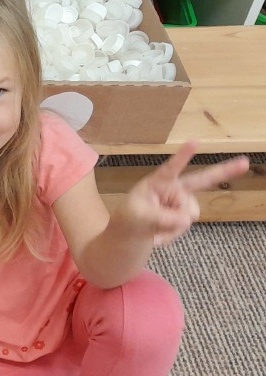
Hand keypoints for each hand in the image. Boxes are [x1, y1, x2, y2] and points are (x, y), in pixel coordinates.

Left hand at [121, 141, 248, 245]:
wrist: (132, 231)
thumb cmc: (131, 216)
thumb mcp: (137, 217)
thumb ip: (161, 217)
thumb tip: (187, 219)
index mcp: (158, 182)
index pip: (171, 168)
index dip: (183, 156)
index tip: (194, 142)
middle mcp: (175, 188)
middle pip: (203, 179)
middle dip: (226, 170)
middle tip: (245, 162)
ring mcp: (183, 202)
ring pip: (188, 215)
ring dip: (170, 225)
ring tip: (153, 225)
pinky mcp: (186, 214)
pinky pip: (183, 227)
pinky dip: (170, 234)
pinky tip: (158, 232)